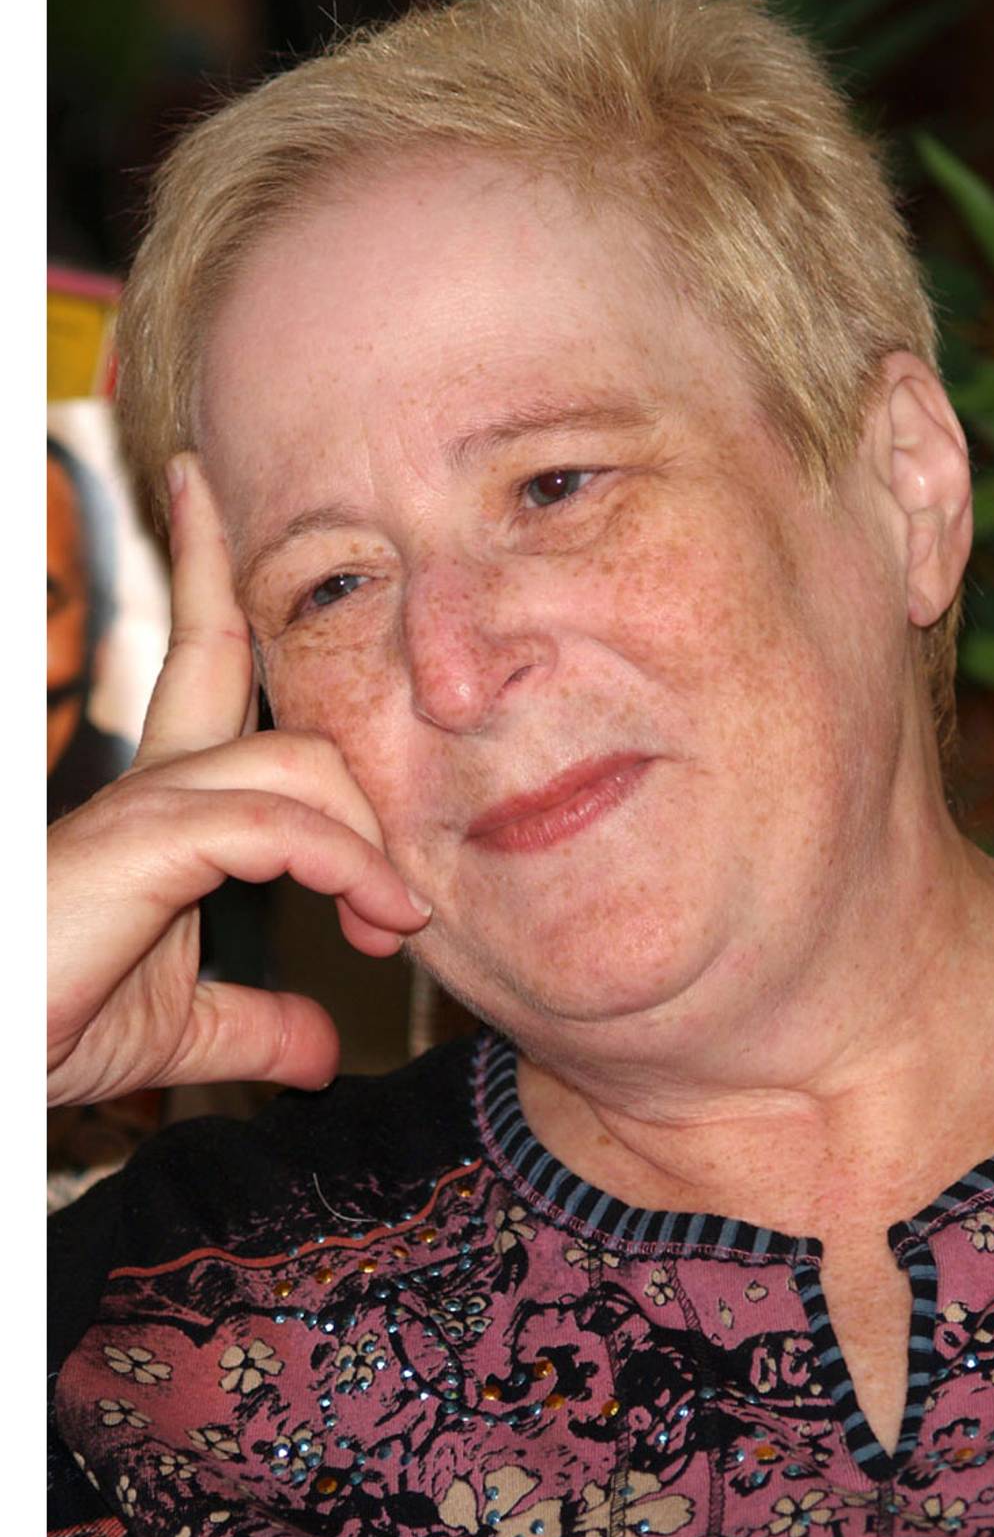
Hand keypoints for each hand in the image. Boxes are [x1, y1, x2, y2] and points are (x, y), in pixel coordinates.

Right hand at [48, 449, 430, 1104]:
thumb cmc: (48, 1029)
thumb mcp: (177, 1032)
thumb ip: (251, 1024)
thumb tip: (320, 1046)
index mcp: (155, 807)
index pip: (199, 661)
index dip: (209, 572)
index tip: (205, 490)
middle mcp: (147, 785)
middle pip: (241, 667)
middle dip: (330, 711)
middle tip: (402, 900)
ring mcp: (142, 810)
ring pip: (293, 759)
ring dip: (367, 838)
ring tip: (398, 921)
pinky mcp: (143, 848)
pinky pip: (278, 823)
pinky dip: (345, 864)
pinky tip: (378, 916)